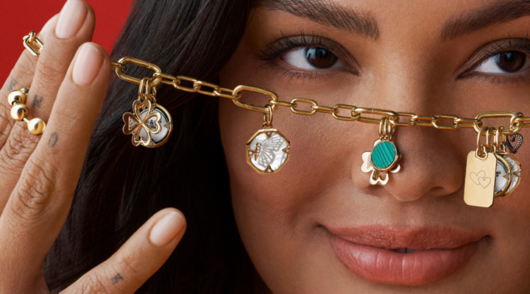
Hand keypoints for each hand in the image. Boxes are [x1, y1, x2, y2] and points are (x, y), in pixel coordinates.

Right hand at [0, 0, 186, 292]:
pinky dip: (130, 261)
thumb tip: (27, 142)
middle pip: (15, 148)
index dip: (23, 81)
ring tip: (101, 63)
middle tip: (80, 16)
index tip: (59, 29)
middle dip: (45, 80)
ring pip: (37, 198)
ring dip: (68, 127)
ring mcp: (3, 288)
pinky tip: (174, 222)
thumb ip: (3, 190)